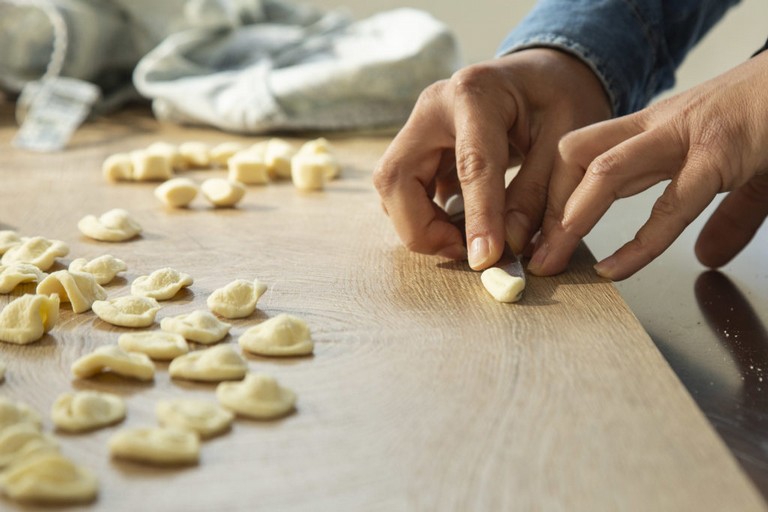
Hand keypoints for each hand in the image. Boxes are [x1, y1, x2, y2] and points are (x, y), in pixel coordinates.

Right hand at [373, 49, 610, 268]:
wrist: (542, 74)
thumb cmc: (559, 99)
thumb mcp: (566, 141)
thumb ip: (538, 193)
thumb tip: (509, 247)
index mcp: (476, 94)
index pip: (470, 164)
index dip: (477, 216)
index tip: (486, 258)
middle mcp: (432, 108)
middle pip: (397, 178)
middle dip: (421, 227)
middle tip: (463, 252)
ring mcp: (418, 128)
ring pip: (391, 189)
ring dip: (419, 226)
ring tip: (464, 242)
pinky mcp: (417, 149)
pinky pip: (403, 192)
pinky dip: (423, 219)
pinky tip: (457, 227)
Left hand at [530, 51, 767, 279]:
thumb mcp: (741, 171)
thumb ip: (723, 217)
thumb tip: (707, 256)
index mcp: (655, 129)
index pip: (582, 157)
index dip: (553, 196)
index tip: (538, 236)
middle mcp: (658, 128)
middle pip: (575, 159)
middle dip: (545, 208)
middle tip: (532, 254)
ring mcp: (684, 137)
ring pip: (605, 172)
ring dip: (571, 220)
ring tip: (552, 258)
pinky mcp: (719, 153)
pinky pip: (670, 203)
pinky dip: (639, 242)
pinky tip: (617, 268)